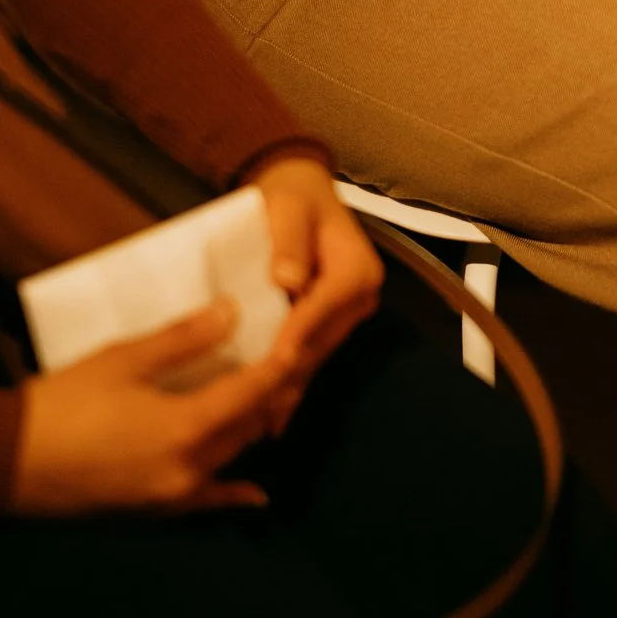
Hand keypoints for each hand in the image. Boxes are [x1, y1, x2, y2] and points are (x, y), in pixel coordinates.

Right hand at [12, 302, 293, 515]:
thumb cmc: (61, 404)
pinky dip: (232, 494)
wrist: (2, 464)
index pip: (253, 393)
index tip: (300, 339)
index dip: (280, 366)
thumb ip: (182, 339)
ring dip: (253, 430)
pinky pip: (207, 502)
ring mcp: (173, 498)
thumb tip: (232, 312)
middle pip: (250, 428)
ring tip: (271, 400)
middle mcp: (190, 470)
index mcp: (186, 429)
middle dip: (273, 395)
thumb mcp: (122, 359)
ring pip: (232, 458)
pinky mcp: (153, 513)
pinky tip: (255, 495)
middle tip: (289, 363)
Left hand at [255, 153, 382, 428]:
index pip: (324, 305)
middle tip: (255, 406)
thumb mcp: (288, 208)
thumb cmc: (292, 198)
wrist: (299, 194)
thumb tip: (288, 279)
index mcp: (356, 269)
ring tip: (257, 423)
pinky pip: (310, 358)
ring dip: (288, 387)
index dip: (298, 332)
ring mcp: (347, 316)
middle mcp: (360, 297)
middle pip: (321, 340)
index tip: (273, 360)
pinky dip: (291, 386)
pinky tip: (272, 421)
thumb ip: (288, 241)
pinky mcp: (330, 327)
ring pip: (315, 356)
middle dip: (289, 372)